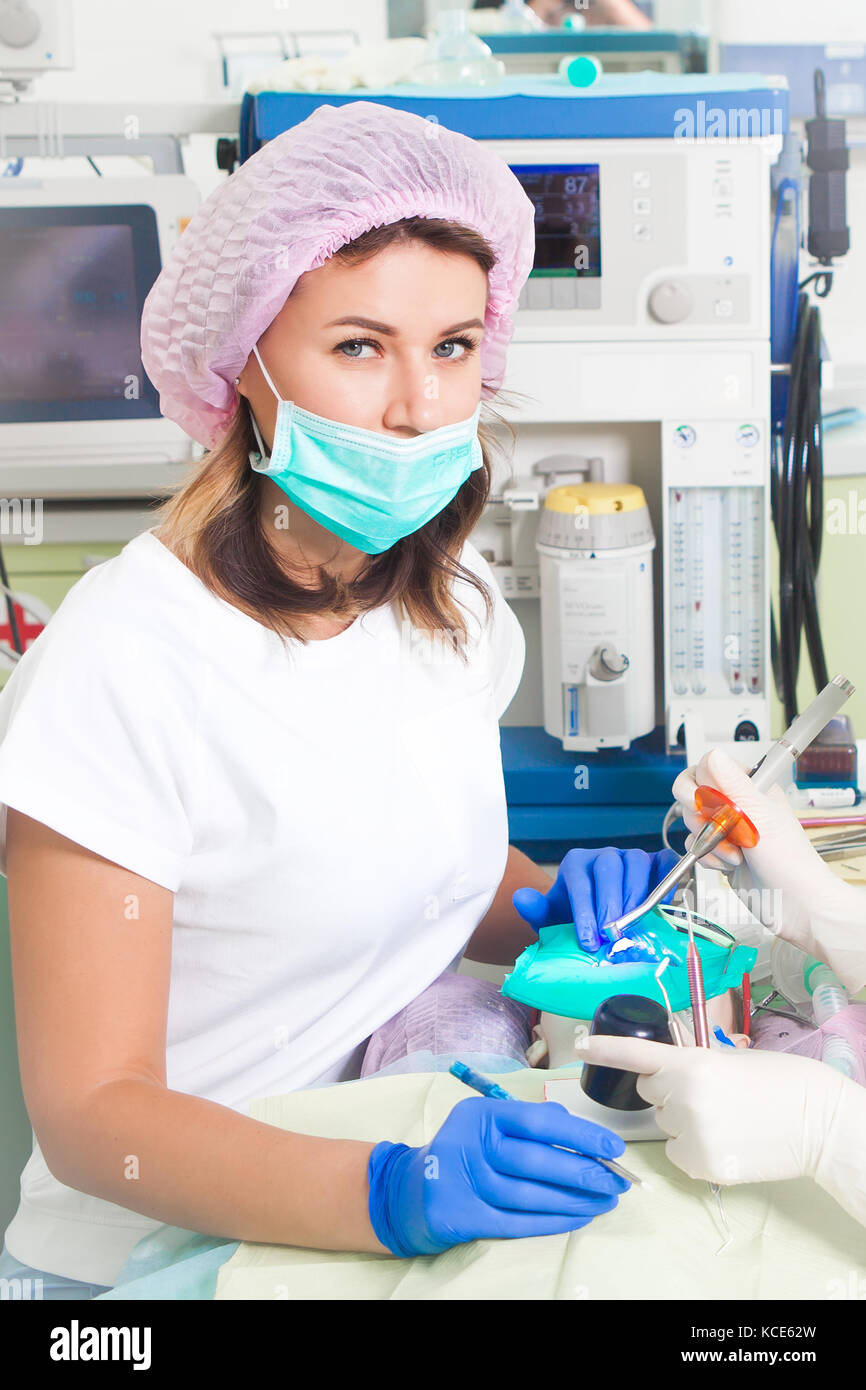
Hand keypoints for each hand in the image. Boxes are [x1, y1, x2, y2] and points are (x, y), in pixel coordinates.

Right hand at [367, 1095, 628, 1256]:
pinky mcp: (461, 1215)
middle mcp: (468, 1143)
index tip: (613, 1148)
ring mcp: (462, 1181)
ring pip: (529, 1196)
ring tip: (603, 1202)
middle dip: (583, 1173)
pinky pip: (516, 1223)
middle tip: (616, 1182)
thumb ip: (528, 1122)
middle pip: (535, 1161)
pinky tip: (577, 1218)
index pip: (537, 1121)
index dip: (580, 1136)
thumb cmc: (463, 1152)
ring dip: (573, 1201)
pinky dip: (551, 1222)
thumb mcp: (487, 1125)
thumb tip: (577, 1129)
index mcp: (480, 1114)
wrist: (411, 1191)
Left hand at [512, 846, 679, 951]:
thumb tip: (522, 898)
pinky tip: (665, 902)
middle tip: (612, 934)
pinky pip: (664, 863)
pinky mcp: (654, 863)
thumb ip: (535, 909)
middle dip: (611, 904)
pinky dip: (667, 878)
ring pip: (637, 864)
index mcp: (576, 863)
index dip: (585, 913)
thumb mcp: (549, 918)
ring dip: (637, 895)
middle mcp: (604, 856)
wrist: (592, 916)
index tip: (589, 940)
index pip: (581, 884)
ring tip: (633, 925)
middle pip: (610, 870)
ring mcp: (630, 857)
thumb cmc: (572, 917)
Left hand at [574, 1034, 865, 1225]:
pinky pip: (677, 1153)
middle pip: (650, 1093)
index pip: (636, 1056)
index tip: (580, 1044)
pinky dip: (693, 1149)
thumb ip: (693, 1061)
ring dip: (682, 1121)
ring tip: (726, 1119)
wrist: (818, 1122)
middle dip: (667, 1091)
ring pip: (665, 1125)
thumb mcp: (732, 1058)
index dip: (604, 1049)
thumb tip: (669, 1063)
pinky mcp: (700, 1165)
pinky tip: (726, 1142)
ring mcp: (690, 1135)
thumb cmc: (779, 1082)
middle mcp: (683, 1098)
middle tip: (707, 1094)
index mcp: (691, 1064)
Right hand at [672, 747, 865, 992]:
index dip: (702, 786)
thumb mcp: (761, 815)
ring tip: (736, 852)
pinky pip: (694, 846)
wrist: (793, 904)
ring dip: (709, 841)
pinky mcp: (719, 852)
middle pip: (691, 793)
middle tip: (720, 827)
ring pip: (691, 822)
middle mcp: (737, 804)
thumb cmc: (789, 860)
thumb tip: (713, 755)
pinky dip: (708, 858)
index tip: (712, 804)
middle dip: (700, 815)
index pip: (706, 768)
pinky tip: (730, 865)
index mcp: (750, 786)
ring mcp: (727, 829)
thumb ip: (734, 784)